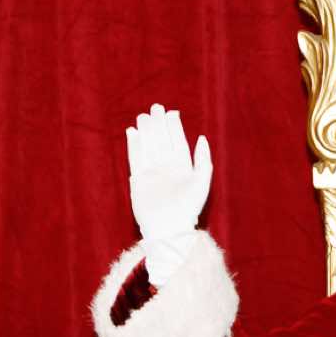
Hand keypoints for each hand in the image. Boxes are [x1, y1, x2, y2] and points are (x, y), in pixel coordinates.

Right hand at [126, 104, 212, 283]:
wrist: (168, 228)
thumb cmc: (188, 208)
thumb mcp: (201, 182)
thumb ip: (203, 160)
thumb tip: (202, 138)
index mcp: (183, 168)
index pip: (178, 143)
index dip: (175, 128)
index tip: (172, 113)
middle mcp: (167, 168)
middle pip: (162, 142)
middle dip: (159, 125)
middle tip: (156, 107)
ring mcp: (152, 173)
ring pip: (148, 147)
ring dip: (146, 132)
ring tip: (143, 116)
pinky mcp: (138, 180)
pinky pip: (135, 158)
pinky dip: (134, 145)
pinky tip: (132, 132)